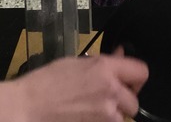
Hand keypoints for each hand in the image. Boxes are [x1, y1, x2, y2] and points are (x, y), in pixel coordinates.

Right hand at [3, 52, 147, 121]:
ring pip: (123, 118)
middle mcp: (111, 93)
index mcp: (105, 69)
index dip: (135, 75)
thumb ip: (103, 61)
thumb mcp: (77, 61)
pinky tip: (86, 117)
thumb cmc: (47, 81)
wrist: (28, 108)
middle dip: (124, 99)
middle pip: (135, 101)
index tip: (127, 78)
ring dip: (113, 114)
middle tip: (108, 96)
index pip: (142, 72)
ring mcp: (106, 116)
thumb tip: (121, 56)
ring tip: (93, 108)